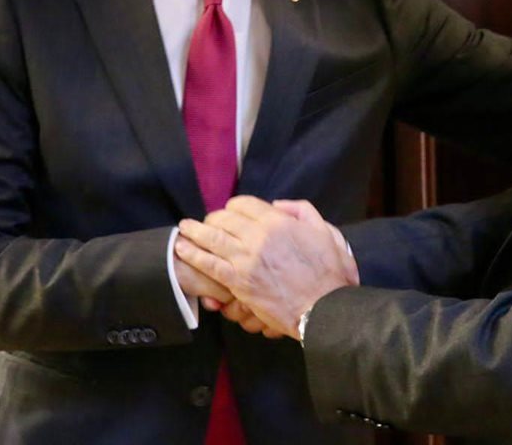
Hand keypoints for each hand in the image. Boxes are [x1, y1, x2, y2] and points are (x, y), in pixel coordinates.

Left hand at [176, 196, 358, 338]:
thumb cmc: (329, 273)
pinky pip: (209, 264)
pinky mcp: (239, 282)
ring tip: (183, 230)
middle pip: (225, 218)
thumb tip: (277, 205)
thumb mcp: (325, 231)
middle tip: (206, 224)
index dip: (234, 206)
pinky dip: (193, 254)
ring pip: (212, 238)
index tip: (230, 213)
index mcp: (278, 222)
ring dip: (194, 232)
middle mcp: (259, 236)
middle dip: (213, 218)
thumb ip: (302, 211)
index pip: (245, 204)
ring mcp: (246, 260)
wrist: (324, 308)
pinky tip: (182, 249)